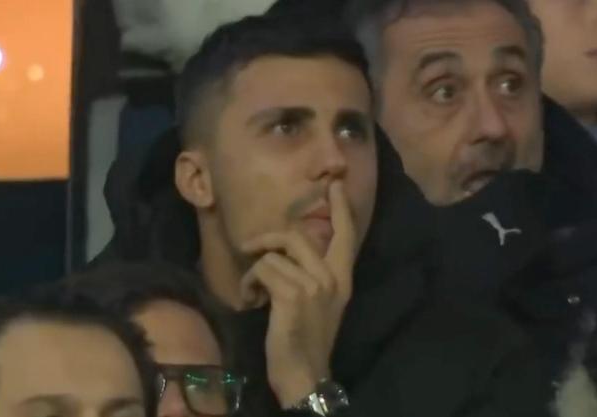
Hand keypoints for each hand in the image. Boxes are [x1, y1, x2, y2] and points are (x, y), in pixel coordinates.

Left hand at [240, 181, 355, 407]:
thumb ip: (313, 276)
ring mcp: (313, 285)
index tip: (336, 185)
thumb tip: (287, 253)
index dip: (341, 208)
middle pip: (296, 236)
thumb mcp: (320, 304)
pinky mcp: (291, 295)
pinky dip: (248, 284)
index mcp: (342, 278)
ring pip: (273, 255)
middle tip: (249, 247)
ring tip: (251, 291)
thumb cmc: (308, 339)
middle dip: (267, 238)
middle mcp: (331, 277)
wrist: (305, 374)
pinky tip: (249, 300)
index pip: (347, 235)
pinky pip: (262, 270)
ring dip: (253, 272)